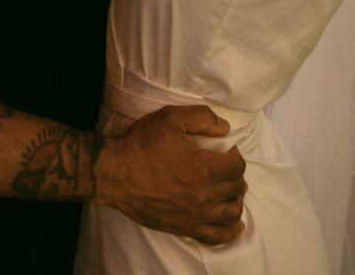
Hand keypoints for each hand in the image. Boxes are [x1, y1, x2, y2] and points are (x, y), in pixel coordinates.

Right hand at [94, 105, 246, 245]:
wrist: (117, 174)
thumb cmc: (143, 145)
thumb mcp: (171, 118)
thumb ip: (203, 117)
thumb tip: (226, 129)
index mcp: (203, 167)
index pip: (236, 166)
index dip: (236, 155)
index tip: (228, 151)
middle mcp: (203, 195)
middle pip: (235, 187)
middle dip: (235, 175)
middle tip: (226, 167)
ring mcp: (194, 214)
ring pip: (231, 212)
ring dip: (236, 199)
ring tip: (230, 189)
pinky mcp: (184, 228)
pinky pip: (216, 237)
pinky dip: (230, 231)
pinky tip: (235, 225)